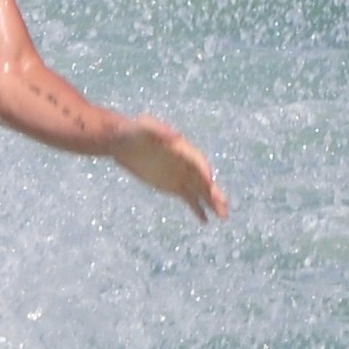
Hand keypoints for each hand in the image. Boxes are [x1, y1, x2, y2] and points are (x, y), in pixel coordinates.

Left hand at [115, 117, 229, 222]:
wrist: (123, 142)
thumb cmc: (134, 131)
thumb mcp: (145, 127)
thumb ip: (160, 130)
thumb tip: (176, 135)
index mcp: (183, 149)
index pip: (197, 161)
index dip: (203, 171)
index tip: (209, 182)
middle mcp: (187, 163)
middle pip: (204, 180)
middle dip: (214, 192)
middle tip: (224, 206)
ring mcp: (182, 176)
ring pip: (201, 192)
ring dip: (212, 203)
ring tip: (224, 217)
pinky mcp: (174, 186)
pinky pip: (189, 199)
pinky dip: (198, 209)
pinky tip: (205, 221)